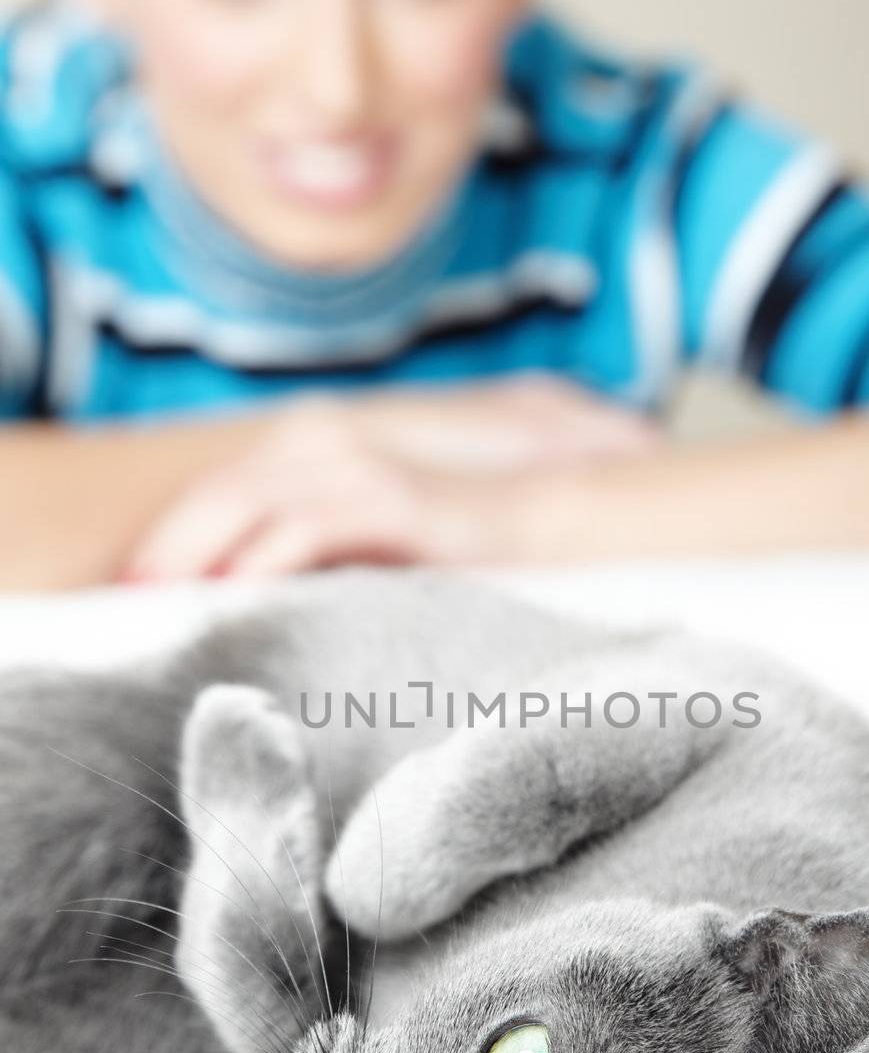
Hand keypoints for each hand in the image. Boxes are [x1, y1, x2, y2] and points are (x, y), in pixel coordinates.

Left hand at [121, 379, 659, 580]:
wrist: (554, 513)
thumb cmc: (458, 537)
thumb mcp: (371, 539)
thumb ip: (315, 549)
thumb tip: (250, 595)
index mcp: (314, 450)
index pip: (221, 492)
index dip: (174, 541)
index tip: (138, 596)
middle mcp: (323, 442)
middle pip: (216, 495)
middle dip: (167, 551)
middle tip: (131, 609)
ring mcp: (354, 461)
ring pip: (245, 503)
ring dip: (195, 557)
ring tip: (162, 611)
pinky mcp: (389, 492)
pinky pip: (305, 527)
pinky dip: (261, 563)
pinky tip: (233, 600)